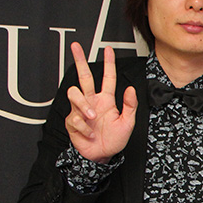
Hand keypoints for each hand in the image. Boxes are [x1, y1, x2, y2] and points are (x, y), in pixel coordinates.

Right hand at [65, 43, 137, 162]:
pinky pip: (74, 118)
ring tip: (92, 117)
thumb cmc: (115, 139)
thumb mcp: (128, 122)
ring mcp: (81, 110)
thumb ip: (130, 105)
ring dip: (84, 105)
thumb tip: (130, 89)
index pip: (108, 77)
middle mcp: (92, 101)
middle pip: (83, 76)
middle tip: (76, 47)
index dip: (108, 63)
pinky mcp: (72, 121)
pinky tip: (90, 133)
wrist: (102, 156)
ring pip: (75, 94)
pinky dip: (84, 127)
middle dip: (79, 60)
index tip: (108, 49)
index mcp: (106, 99)